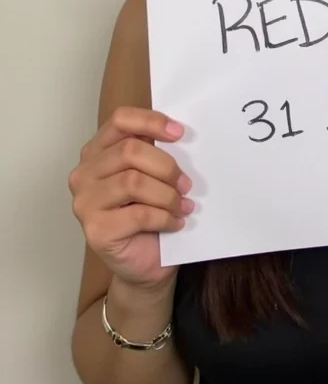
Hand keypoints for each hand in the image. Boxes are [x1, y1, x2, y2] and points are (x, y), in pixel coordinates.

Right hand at [68, 107, 191, 289]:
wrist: (145, 263)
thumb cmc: (149, 213)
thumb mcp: (152, 175)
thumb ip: (155, 152)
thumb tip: (181, 134)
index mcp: (97, 151)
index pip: (120, 120)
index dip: (151, 121)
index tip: (180, 133)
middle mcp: (84, 174)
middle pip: (130, 150)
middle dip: (166, 166)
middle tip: (186, 184)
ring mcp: (85, 203)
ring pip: (133, 182)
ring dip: (167, 194)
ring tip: (183, 205)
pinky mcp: (95, 230)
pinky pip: (138, 214)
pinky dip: (164, 217)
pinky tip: (175, 222)